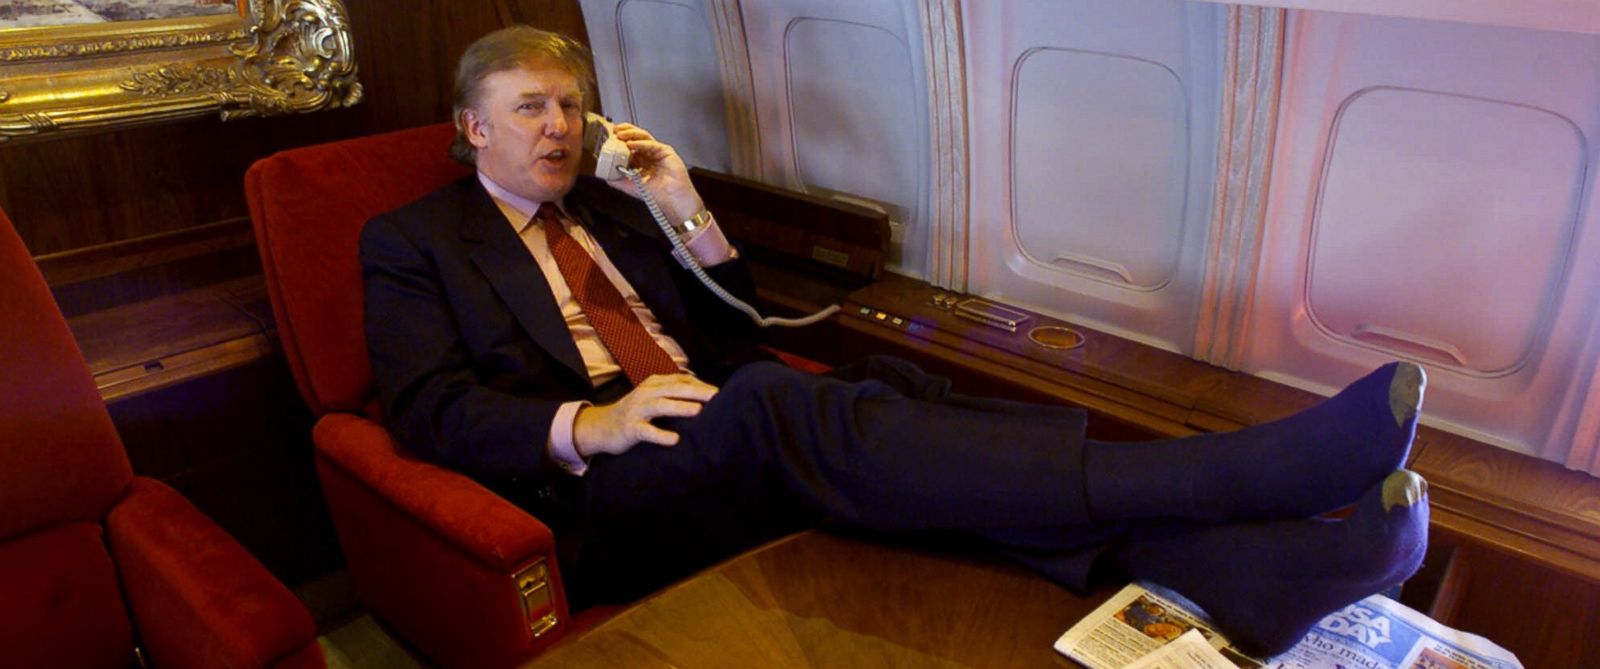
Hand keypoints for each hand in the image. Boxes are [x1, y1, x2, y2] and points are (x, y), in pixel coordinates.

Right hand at [572, 373, 717, 457]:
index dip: (700, 385)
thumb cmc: (634, 413)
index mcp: (653, 384)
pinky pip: (646, 431)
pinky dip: (660, 435)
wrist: (601, 427)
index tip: (719, 392)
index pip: (680, 380)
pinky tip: (675, 440)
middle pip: (673, 388)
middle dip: (696, 391)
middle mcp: (646, 393)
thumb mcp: (652, 398)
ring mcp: (637, 410)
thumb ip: (672, 394)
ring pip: (660, 405)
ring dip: (679, 407)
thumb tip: (703, 395)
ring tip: (698, 411)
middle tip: (716, 396)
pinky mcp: (630, 428)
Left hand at [605, 123, 705, 223]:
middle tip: (614, 131)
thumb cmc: (658, 196)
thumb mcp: (630, 187)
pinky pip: (652, 144)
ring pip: (643, 137)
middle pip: (636, 138)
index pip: (628, 147)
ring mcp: (658, 152)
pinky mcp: (666, 152)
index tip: (608, 140)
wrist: (672, 201)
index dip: (619, 142)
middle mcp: (649, 156)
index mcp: (641, 162)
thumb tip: (604, 174)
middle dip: (624, 132)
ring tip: (620, 134)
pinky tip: (632, 143)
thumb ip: (617, 180)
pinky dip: (641, 142)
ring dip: (631, 133)